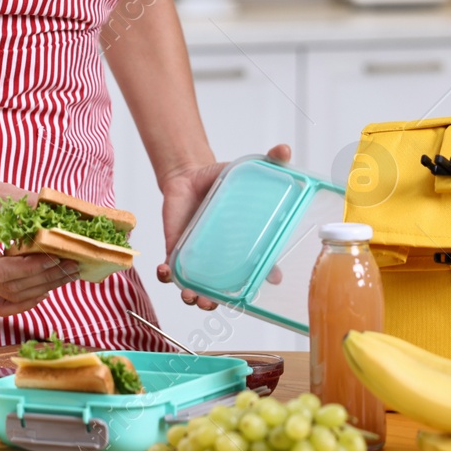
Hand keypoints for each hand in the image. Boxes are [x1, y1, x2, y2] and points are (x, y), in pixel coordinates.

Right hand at [0, 170, 78, 317]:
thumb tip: (65, 221)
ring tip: (67, 274)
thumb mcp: (4, 194)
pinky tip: (44, 290)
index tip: (57, 257)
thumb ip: (32, 209)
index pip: (2, 271)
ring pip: (10, 297)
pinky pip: (2, 302)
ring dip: (42, 288)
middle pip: (10, 288)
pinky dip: (24, 301)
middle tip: (73, 265)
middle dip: (46, 279)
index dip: (32, 269)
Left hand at [156, 143, 291, 309]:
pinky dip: (167, 275)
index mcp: (246, 245)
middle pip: (227, 292)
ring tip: (191, 296)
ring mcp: (200, 258)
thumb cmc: (221, 180)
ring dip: (194, 298)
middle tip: (217, 301)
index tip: (273, 279)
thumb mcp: (246, 170)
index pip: (262, 268)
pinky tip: (165, 271)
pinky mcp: (178, 251)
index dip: (268, 277)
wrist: (189, 176)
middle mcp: (224, 259)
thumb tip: (285, 149)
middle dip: (223, 302)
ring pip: (199, 290)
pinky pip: (172, 272)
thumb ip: (269, 161)